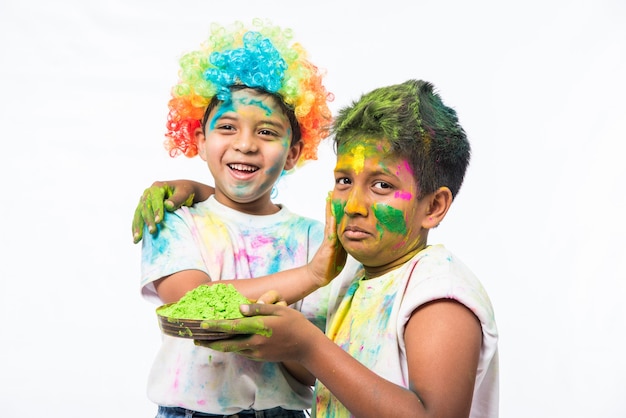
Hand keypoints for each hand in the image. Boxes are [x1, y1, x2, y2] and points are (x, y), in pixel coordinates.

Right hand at [132, 180, 214, 242]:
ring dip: (137, 227)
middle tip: (152, 232)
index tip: (158, 222)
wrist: (181, 190)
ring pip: (138, 213)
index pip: (155, 199)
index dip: (157, 210)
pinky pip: (137, 218)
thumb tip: (168, 206)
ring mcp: (144, 200)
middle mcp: (148, 193)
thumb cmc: (185, 191)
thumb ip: (177, 199)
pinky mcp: (143, 207)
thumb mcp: (184, 193)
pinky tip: (136, 238)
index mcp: (157, 187)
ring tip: (137, 239)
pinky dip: (136, 227)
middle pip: (145, 207)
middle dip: (148, 220)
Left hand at [194, 303, 319, 362]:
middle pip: (227, 344)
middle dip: (210, 342)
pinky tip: (226, 342)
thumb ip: (259, 308)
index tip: (202, 324)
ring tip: (206, 341)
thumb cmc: (295, 324)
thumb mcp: (280, 310)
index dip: (216, 326)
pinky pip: (242, 352)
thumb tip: (241, 306)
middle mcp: (256, 342)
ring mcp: (257, 352)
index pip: (232, 326)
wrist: (307, 347)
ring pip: (233, 349)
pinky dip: (232, 347)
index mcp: (259, 327)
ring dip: (219, 346)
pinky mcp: (260, 357)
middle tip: (196, 339)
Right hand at [308, 193, 347, 286]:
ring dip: (329, 210)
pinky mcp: (328, 247)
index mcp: (336, 238)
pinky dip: (331, 224)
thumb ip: (345, 245)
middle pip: (331, 218)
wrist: (319, 275)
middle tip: (330, 192)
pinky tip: (332, 216)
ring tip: (328, 198)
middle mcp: (331, 237)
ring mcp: (329, 241)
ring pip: (330, 222)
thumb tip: (354, 239)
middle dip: (331, 206)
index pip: (337, 221)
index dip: (338, 210)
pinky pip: (330, 234)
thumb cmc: (330, 265)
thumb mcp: (340, 254)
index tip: (338, 198)